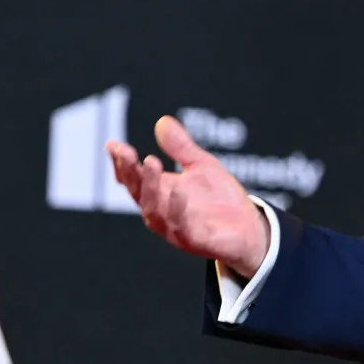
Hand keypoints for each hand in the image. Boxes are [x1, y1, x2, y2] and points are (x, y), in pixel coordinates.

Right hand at [106, 116, 270, 278]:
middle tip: (126, 151)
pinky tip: (178, 190)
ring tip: (151, 162)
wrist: (250, 229)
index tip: (113, 145)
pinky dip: (178, 210)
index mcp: (159, 194)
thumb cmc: (220, 199)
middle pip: (138, 193)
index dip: (121, 163)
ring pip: (155, 211)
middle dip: (130, 172)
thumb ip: (181, 147)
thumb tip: (162, 121)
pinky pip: (184, 228)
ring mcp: (177, 229)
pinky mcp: (197, 242)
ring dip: (150, 188)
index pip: (133, 179)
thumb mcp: (201, 166)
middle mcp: (162, 213)